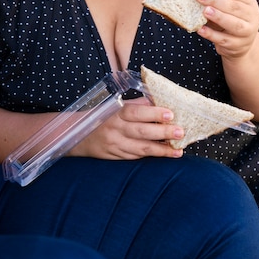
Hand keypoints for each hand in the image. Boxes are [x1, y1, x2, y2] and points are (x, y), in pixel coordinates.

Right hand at [68, 98, 184, 159]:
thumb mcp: (114, 106)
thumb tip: (158, 100)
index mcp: (115, 113)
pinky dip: (152, 157)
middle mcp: (115, 130)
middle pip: (141, 132)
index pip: (136, 112)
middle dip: (163, 133)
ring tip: (178, 150)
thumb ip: (136, 104)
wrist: (78, 136)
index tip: (170, 114)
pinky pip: (136, 158)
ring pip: (141, 149)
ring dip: (161, 150)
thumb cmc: (101, 117)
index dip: (153, 113)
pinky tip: (165, 155)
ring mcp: (115, 145)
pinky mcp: (116, 157)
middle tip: (180, 132)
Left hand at [195, 0, 258, 59]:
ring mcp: (246, 32)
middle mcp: (251, 16)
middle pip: (234, 7)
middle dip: (216, 0)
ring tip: (204, 11)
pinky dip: (211, 34)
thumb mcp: (230, 6)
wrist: (242, 45)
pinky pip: (224, 40)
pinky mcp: (237, 45)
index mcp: (249, 2)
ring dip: (218, 16)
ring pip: (233, 24)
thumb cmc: (231, 19)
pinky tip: (200, 29)